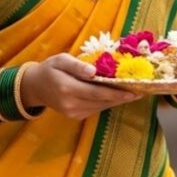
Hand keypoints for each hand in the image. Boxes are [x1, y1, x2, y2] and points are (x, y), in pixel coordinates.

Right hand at [24, 55, 139, 120]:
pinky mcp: (75, 116)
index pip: (97, 92)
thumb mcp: (61, 60)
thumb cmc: (50, 69)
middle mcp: (71, 104)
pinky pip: (96, 109)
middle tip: (141, 91)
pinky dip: (107, 102)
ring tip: (133, 93)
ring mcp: (73, 112)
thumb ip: (77, 65)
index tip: (134, 91)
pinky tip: (117, 95)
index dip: (117, 92)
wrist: (35, 87)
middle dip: (122, 97)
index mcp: (67, 88)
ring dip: (117, 100)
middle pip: (102, 101)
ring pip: (101, 107)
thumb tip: (94, 71)